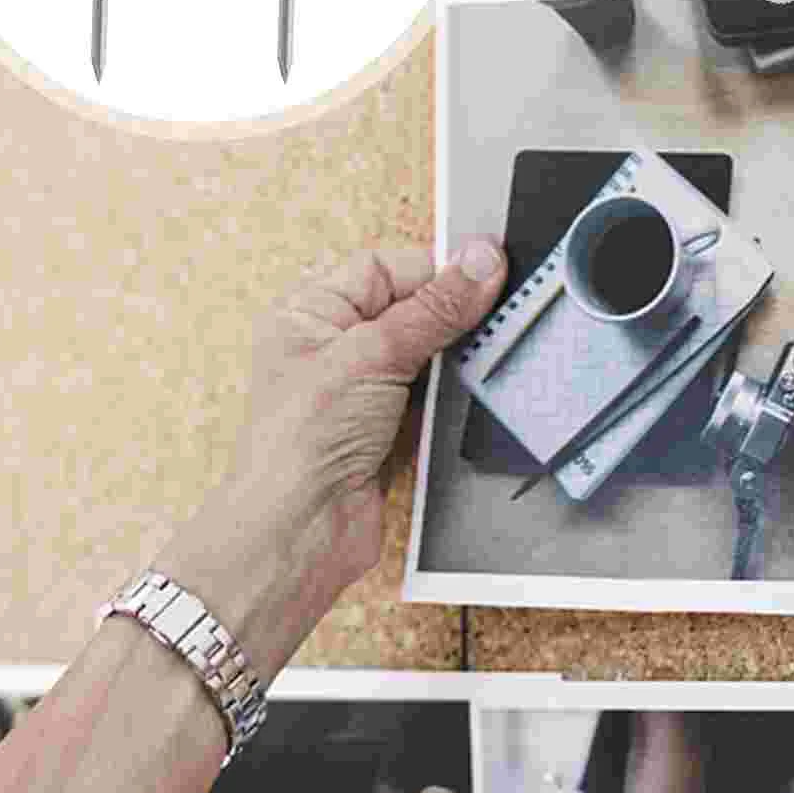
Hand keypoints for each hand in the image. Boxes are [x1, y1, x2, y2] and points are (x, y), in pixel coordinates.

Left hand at [159, 240, 506, 679]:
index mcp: (310, 313)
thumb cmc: (300, 444)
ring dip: (457, 359)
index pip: (384, 268)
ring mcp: (364, 391)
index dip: (433, 270)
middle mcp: (334, 348)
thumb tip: (481, 260)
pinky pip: (437, 397)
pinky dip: (456, 396)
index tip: (485, 274)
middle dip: (452, 317)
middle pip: (412, 310)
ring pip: (430, 354)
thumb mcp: (373, 355)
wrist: (301, 532)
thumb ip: (434, 308)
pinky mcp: (391, 430)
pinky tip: (473, 396)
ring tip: (481, 362)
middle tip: (493, 317)